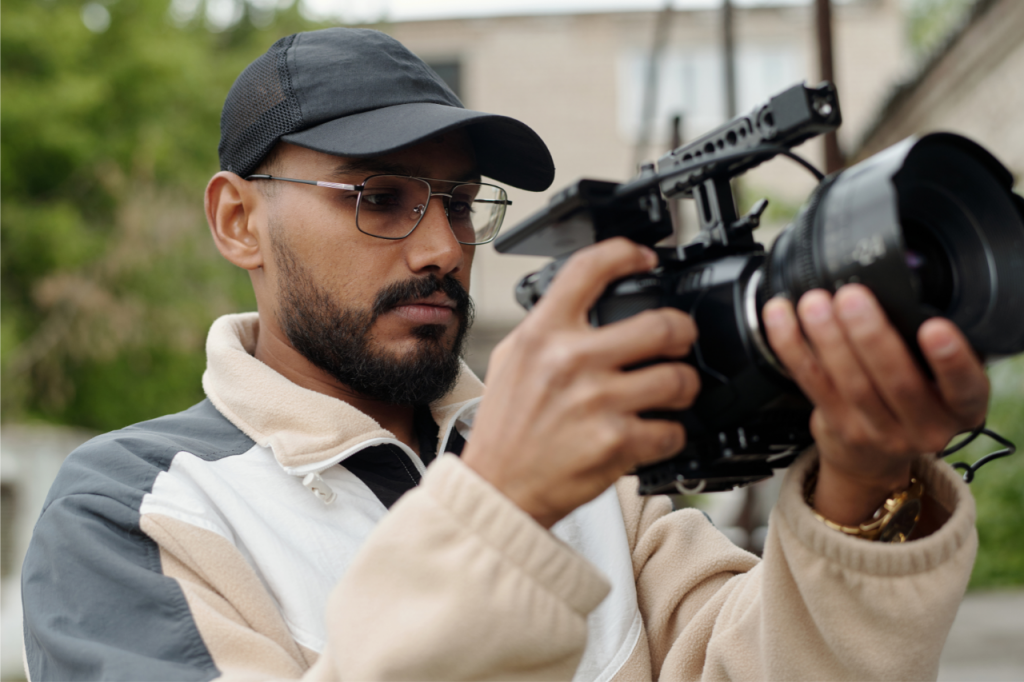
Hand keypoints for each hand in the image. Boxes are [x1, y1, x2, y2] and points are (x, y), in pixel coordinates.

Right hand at [462, 238, 699, 527]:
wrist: (498, 488)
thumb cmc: (507, 428)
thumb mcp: (512, 360)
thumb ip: (547, 327)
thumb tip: (585, 299)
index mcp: (542, 334)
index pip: (589, 269)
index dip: (626, 253)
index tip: (645, 258)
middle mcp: (570, 361)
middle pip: (662, 325)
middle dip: (683, 332)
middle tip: (680, 341)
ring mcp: (596, 403)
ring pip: (678, 379)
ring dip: (685, 387)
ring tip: (674, 391)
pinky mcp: (615, 443)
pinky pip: (672, 431)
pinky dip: (672, 434)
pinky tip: (655, 432)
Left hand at [762, 285, 988, 525]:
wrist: (873, 458)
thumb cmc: (911, 402)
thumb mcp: (940, 382)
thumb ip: (928, 350)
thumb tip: (901, 290)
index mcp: (960, 409)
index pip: (964, 388)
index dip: (951, 360)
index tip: (934, 327)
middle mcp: (923, 427)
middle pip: (897, 382)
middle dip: (871, 335)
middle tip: (851, 297)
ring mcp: (877, 432)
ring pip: (850, 384)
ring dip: (828, 338)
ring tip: (814, 303)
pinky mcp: (836, 426)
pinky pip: (811, 382)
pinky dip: (792, 346)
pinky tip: (781, 317)